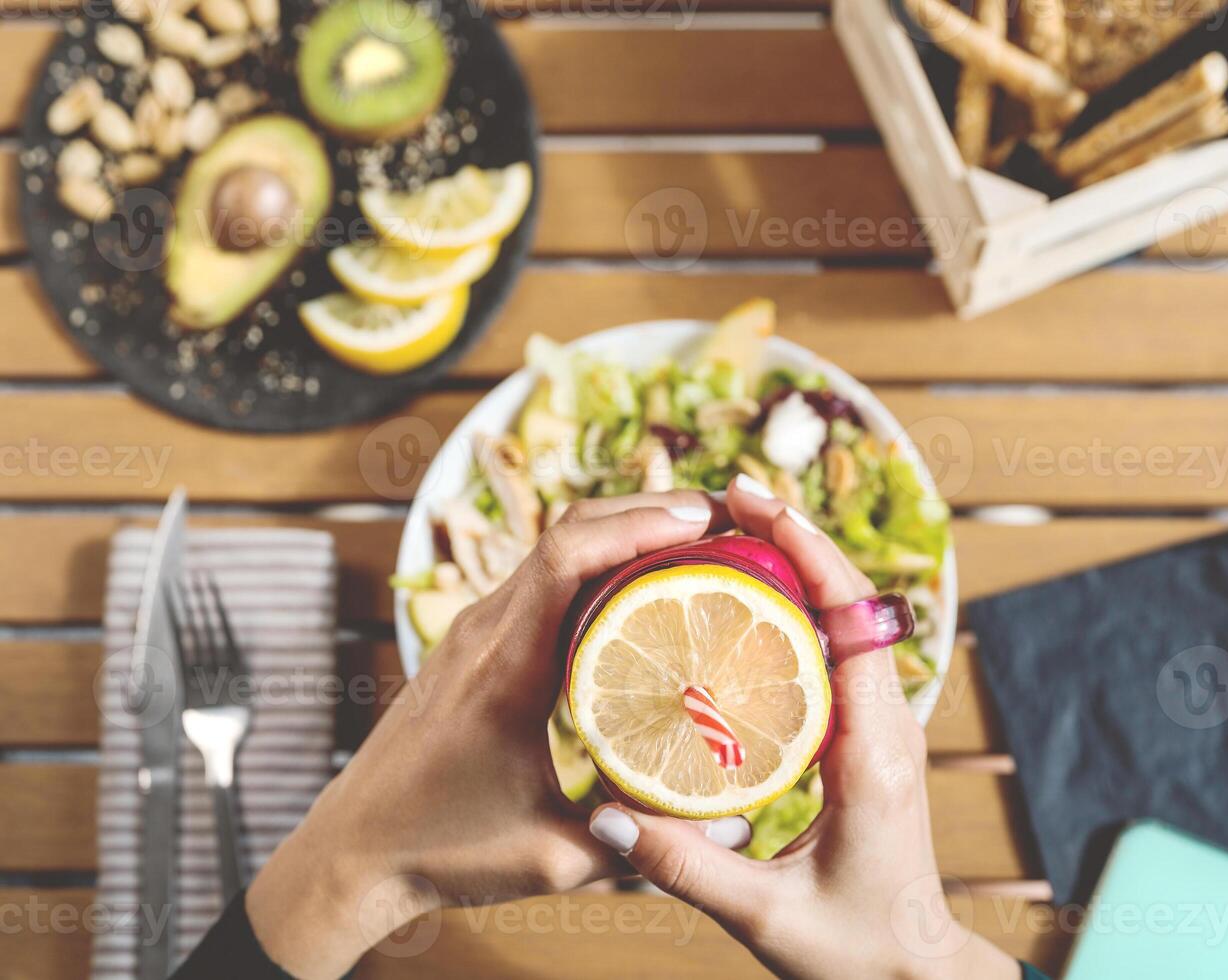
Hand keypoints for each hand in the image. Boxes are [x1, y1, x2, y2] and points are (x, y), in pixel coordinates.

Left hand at [247, 491, 749, 977]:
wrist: (352, 851)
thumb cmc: (442, 851)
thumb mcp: (551, 858)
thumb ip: (640, 838)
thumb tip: (734, 824)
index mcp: (504, 670)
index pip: (566, 558)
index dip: (637, 523)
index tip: (703, 520)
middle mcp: (485, 632)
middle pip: (569, 531)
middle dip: (649, 509)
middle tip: (724, 518)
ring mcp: (476, 630)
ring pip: (555, 548)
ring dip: (624, 530)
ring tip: (699, 540)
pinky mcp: (476, 642)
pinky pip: (543, 578)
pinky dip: (598, 563)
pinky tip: (642, 586)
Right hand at [585, 477, 1019, 979]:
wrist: (912, 975)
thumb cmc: (856, 953)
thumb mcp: (766, 919)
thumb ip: (686, 868)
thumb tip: (606, 819)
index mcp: (876, 752)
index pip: (852, 619)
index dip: (808, 550)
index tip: (752, 504)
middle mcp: (887, 724)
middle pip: (849, 599)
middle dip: (793, 537)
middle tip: (723, 497)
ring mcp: (877, 726)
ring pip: (843, 618)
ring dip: (794, 564)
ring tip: (724, 529)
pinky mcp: (861, 736)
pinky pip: (831, 652)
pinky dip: (791, 609)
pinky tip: (738, 602)